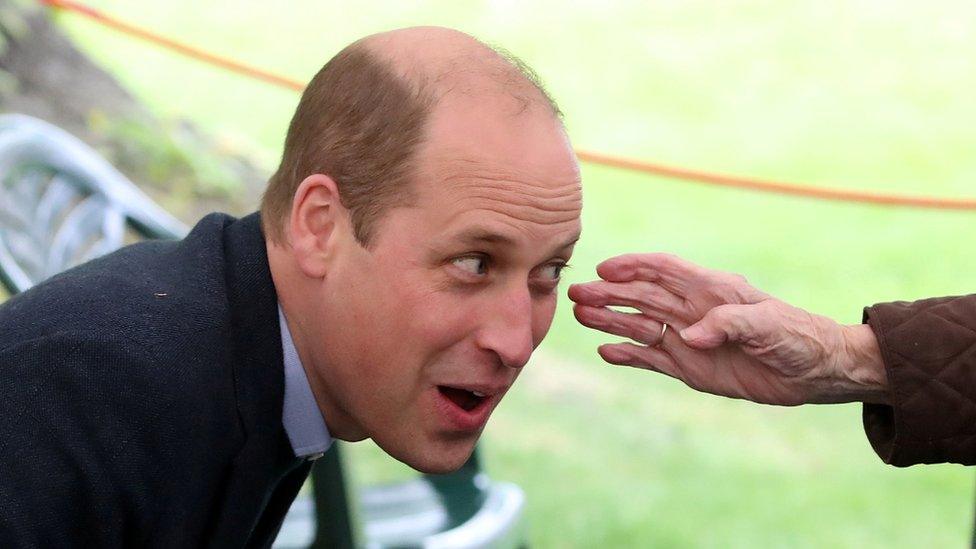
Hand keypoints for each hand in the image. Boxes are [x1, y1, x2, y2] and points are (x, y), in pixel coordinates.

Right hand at [568, 253, 887, 405]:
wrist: (815, 371)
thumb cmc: (797, 337)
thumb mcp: (768, 325)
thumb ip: (728, 324)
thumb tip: (688, 336)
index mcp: (710, 290)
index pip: (663, 269)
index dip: (632, 266)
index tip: (603, 269)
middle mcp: (693, 310)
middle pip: (641, 296)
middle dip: (608, 294)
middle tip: (576, 295)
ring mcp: (688, 339)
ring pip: (640, 324)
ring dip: (611, 320)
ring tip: (580, 317)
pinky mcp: (689, 368)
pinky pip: (651, 358)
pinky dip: (628, 355)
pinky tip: (606, 351)